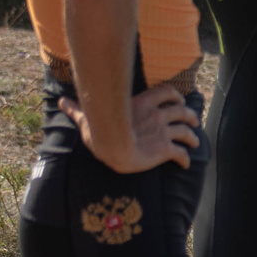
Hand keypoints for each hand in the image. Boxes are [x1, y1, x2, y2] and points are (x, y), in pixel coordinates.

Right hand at [59, 82, 199, 174]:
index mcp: (143, 103)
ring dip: (192, 136)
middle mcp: (157, 115)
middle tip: (193, 121)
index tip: (179, 100)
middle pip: (181, 110)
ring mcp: (162, 132)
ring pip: (186, 130)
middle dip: (190, 115)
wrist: (114, 148)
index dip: (176, 96)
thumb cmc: (100, 131)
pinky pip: (180, 153)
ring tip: (195, 142)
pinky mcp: (164, 149)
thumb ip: (78, 110)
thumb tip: (61, 101)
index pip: (167, 92)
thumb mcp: (88, 118)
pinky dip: (185, 159)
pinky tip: (185, 164)